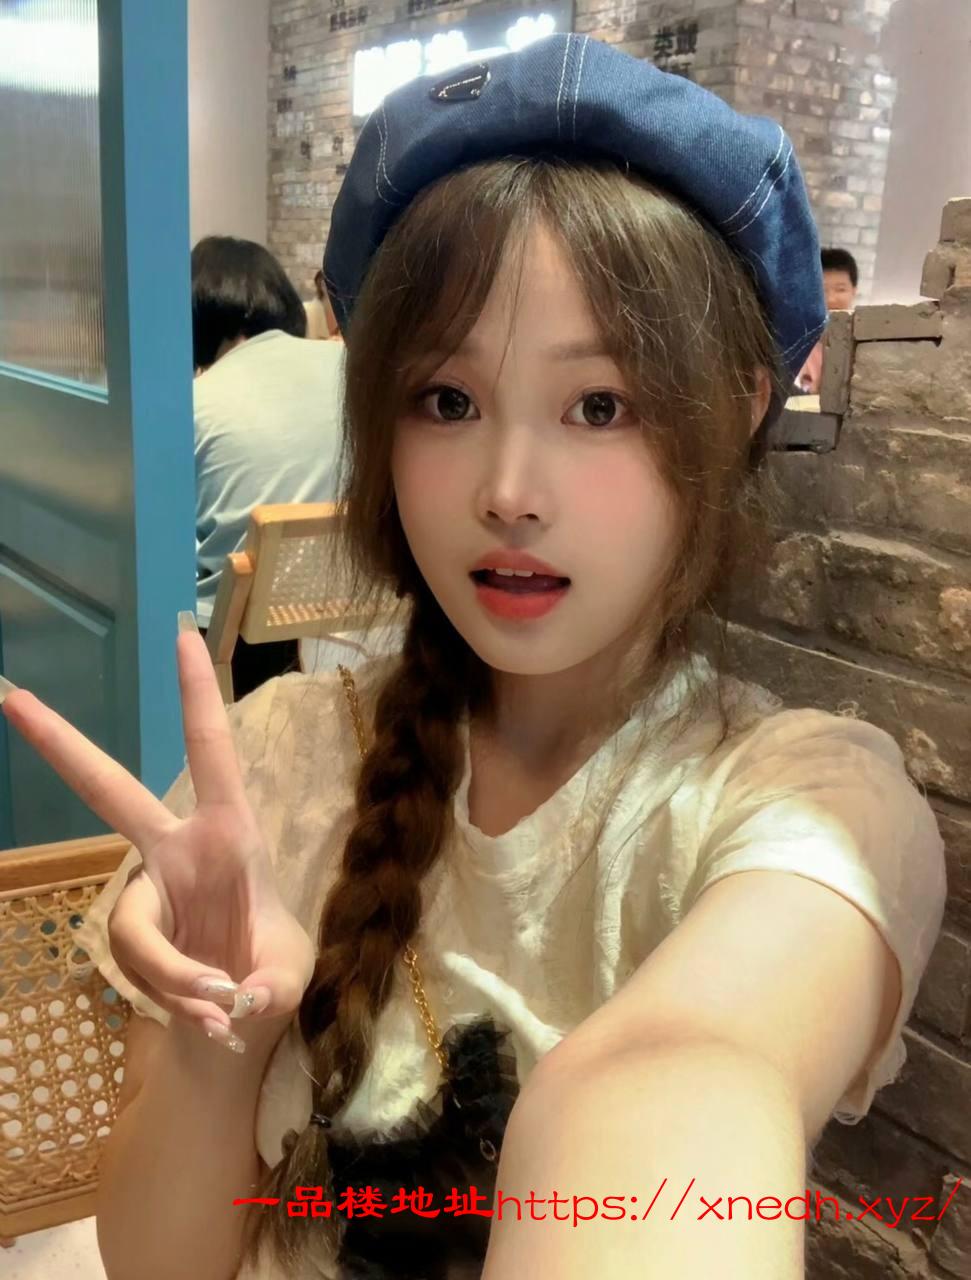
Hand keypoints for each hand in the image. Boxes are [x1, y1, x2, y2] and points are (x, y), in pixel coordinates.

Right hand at [0, 625, 316, 1053]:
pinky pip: (137, 962)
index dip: (197, 696)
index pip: (212, 752)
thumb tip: (230, 997)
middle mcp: (178, 850)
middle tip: (11, 697)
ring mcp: (146, 891)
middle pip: (109, 791)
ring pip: (135, 926)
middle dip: (63, 745)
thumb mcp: (289, 977)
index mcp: (230, 833)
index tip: (183, 635)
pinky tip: (208, 1018)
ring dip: (180, 975)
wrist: (233, 1030)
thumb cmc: (269, 977)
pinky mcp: (129, 933)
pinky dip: (174, 995)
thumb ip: (269, 985)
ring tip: (223, 1008)